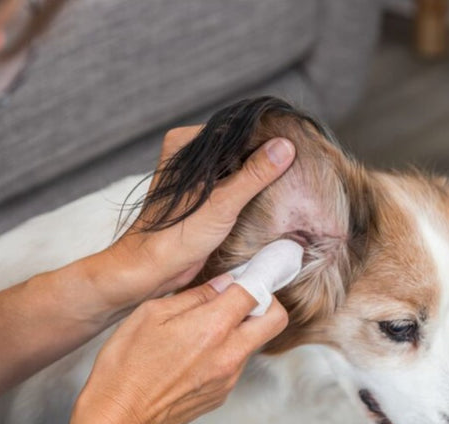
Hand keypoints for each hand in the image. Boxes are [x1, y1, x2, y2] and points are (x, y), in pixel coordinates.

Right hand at [71, 279, 287, 423]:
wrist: (117, 418)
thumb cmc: (126, 364)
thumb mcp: (152, 314)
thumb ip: (194, 296)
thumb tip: (224, 283)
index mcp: (212, 328)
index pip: (257, 292)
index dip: (257, 275)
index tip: (252, 270)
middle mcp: (229, 354)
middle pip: (276, 320)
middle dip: (265, 303)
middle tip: (239, 299)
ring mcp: (228, 378)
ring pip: (254, 342)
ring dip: (239, 330)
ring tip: (200, 330)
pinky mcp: (221, 394)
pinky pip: (235, 364)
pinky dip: (224, 352)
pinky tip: (192, 355)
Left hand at [103, 126, 295, 303]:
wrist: (153, 267)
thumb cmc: (176, 236)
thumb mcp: (223, 202)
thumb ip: (254, 174)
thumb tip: (284, 148)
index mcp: (186, 143)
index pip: (235, 131)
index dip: (265, 139)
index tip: (293, 147)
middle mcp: (189, 156)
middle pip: (237, 149)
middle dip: (263, 158)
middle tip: (295, 166)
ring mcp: (195, 177)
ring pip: (235, 168)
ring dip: (257, 176)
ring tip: (287, 181)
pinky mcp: (201, 196)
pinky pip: (230, 185)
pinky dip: (247, 191)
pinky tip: (267, 197)